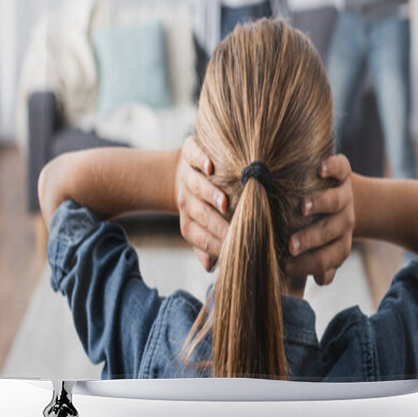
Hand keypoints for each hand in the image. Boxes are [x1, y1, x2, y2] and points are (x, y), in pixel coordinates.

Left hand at [174, 135, 228, 270]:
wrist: (185, 167)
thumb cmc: (204, 200)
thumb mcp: (202, 222)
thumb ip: (207, 243)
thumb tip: (213, 266)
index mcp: (188, 216)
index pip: (197, 234)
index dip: (212, 243)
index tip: (231, 248)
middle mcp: (186, 196)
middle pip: (198, 211)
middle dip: (214, 222)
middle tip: (233, 230)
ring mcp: (188, 173)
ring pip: (196, 185)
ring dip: (209, 194)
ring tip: (224, 202)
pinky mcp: (189, 150)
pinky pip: (193, 155)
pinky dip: (200, 160)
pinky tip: (210, 166)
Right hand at [286, 155, 354, 285]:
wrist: (340, 191)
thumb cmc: (317, 226)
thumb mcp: (315, 248)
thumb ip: (307, 266)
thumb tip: (289, 295)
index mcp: (340, 240)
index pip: (330, 257)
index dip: (311, 264)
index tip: (287, 266)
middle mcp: (344, 219)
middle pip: (333, 231)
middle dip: (312, 239)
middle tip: (291, 245)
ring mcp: (344, 194)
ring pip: (336, 200)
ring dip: (321, 204)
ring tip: (303, 207)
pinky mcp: (342, 171)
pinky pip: (341, 168)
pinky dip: (332, 167)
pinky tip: (319, 169)